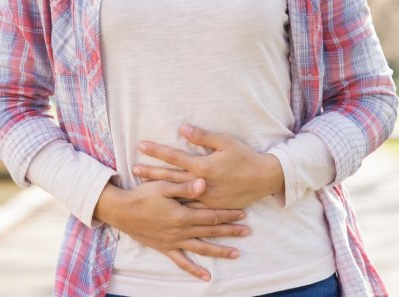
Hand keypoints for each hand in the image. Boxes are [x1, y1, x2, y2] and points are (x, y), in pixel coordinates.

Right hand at [94, 179, 248, 280]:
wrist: (120, 211)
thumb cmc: (141, 195)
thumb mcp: (163, 186)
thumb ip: (184, 187)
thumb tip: (204, 184)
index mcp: (182, 214)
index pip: (211, 215)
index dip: (228, 214)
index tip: (243, 213)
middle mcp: (180, 231)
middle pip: (210, 232)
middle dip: (230, 231)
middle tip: (247, 231)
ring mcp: (173, 242)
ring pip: (201, 248)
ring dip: (219, 251)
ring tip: (236, 254)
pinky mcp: (164, 248)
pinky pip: (181, 262)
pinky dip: (194, 270)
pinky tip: (206, 276)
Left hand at [134, 124, 284, 208]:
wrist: (264, 179)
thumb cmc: (245, 157)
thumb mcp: (225, 142)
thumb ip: (202, 137)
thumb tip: (182, 128)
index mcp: (203, 166)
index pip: (174, 157)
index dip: (157, 150)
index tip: (141, 145)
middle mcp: (201, 183)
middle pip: (170, 177)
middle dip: (151, 172)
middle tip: (133, 169)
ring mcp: (205, 197)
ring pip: (177, 194)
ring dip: (159, 189)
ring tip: (142, 187)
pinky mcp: (211, 207)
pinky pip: (190, 207)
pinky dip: (176, 204)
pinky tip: (164, 204)